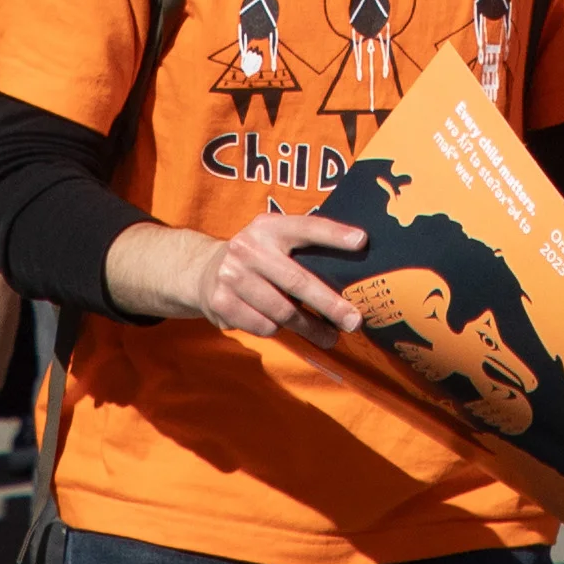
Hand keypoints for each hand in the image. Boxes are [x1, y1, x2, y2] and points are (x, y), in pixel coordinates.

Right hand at [177, 208, 365, 340]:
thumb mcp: (274, 240)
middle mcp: (248, 248)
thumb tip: (353, 265)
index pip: (306, 227)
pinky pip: (264, 327)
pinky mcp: (222, 303)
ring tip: (327, 336)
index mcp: (269, 227)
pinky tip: (280, 325)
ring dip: (309, 328)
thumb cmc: (256, 258)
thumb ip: (302, 247)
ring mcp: (232, 276)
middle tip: (354, 321)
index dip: (334, 234)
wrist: (202, 271)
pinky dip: (277, 330)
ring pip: (283, 312)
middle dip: (330, 305)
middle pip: (297, 281)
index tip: (361, 242)